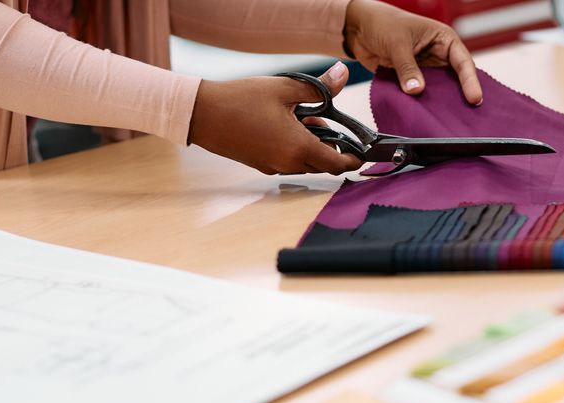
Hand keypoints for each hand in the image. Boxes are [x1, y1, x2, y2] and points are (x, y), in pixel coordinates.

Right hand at [189, 62, 362, 174]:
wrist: (202, 114)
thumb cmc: (241, 100)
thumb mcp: (284, 88)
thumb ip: (318, 88)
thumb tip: (342, 75)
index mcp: (297, 147)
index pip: (336, 164)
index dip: (352, 159)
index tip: (362, 152)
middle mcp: (287, 164)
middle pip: (322, 165)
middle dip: (331, 148)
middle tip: (325, 122)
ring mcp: (272, 167)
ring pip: (305, 164)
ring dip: (311, 147)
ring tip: (302, 119)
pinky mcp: (260, 165)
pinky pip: (288, 162)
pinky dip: (295, 149)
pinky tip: (286, 126)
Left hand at [344, 0, 482, 104]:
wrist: (358, 28)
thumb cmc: (383, 23)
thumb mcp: (397, 43)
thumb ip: (407, 67)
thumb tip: (416, 89)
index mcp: (443, 39)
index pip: (463, 62)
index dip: (470, 81)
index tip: (474, 98)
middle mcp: (439, 55)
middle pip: (456, 79)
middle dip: (461, 96)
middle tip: (469, 115)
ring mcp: (427, 69)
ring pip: (440, 90)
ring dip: (442, 103)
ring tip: (451, 120)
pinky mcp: (413, 80)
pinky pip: (423, 94)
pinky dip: (424, 105)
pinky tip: (428, 116)